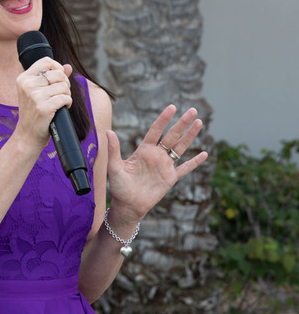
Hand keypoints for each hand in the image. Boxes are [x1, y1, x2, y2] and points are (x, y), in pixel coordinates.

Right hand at [14, 58, 72, 147]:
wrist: (27, 135)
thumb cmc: (33, 113)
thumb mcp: (37, 92)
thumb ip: (51, 77)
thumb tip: (68, 67)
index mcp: (23, 79)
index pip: (46, 61)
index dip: (58, 67)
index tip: (60, 78)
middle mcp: (27, 85)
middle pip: (58, 74)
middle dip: (65, 83)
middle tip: (61, 93)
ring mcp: (35, 96)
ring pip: (64, 86)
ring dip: (67, 94)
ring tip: (61, 102)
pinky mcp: (43, 107)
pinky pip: (65, 98)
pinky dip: (68, 102)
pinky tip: (63, 108)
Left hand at [106, 105, 207, 222]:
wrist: (127, 206)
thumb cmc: (118, 186)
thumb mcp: (114, 167)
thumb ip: (114, 149)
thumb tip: (108, 131)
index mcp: (144, 150)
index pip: (156, 130)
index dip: (164, 119)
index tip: (172, 107)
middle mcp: (156, 155)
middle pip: (172, 135)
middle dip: (182, 123)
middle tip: (193, 110)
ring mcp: (165, 166)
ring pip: (180, 147)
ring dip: (190, 136)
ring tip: (199, 123)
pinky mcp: (170, 178)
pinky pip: (185, 168)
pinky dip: (194, 162)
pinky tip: (204, 154)